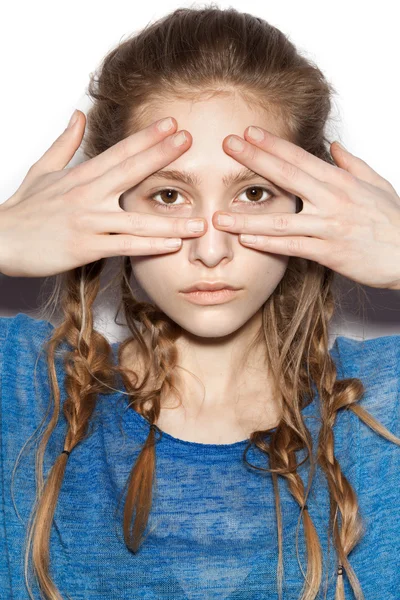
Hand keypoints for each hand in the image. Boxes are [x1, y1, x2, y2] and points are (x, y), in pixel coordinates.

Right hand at [0, 112, 203, 277]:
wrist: (2, 239)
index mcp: (82, 176)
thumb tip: (78, 116)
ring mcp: (88, 221)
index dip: (147, 138)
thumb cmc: (24, 209)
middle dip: (162, 156)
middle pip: (131, 171)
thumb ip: (65, 143)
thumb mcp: (43, 170)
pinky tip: (172, 246)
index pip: (120, 151)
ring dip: (170, 221)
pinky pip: (124, 246)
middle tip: (189, 143)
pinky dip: (149, 247)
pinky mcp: (85, 247)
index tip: (171, 125)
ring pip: (136, 220)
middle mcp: (88, 195)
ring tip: (200, 220)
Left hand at [213, 127, 399, 289]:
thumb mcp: (377, 184)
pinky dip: (268, 244)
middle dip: (254, 160)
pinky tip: (246, 241)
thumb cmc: (394, 221)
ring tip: (220, 215)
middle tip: (227, 147)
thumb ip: (352, 165)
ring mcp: (329, 227)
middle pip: (286, 176)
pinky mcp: (329, 253)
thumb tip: (334, 147)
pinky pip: (292, 248)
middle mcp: (332, 200)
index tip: (248, 133)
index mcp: (341, 181)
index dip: (272, 145)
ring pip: (281, 220)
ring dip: (248, 217)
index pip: (299, 157)